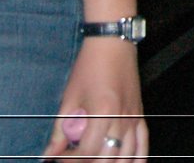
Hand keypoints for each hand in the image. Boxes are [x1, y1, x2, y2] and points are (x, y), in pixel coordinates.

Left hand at [41, 39, 147, 159]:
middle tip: (74, 159)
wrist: (113, 43)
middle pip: (107, 157)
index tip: (58, 159)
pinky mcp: (140, 115)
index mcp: (102, 112)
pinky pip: (143, 144)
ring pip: (127, 156)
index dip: (71, 160)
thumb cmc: (90, 66)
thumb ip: (60, 130)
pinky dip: (137, 159)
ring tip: (95, 161)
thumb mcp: (70, 97)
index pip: (87, 150)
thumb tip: (50, 154)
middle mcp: (121, 118)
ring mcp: (133, 118)